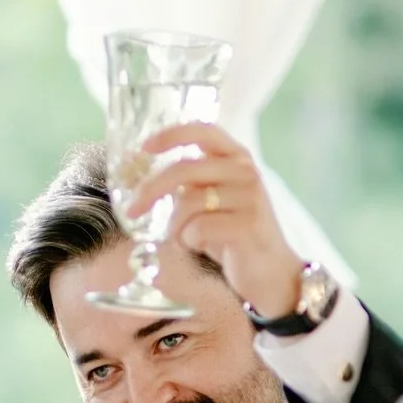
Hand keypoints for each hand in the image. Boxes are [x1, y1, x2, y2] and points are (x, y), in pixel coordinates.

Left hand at [127, 123, 303, 319]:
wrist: (271, 271)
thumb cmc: (232, 234)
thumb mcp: (212, 200)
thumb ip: (190, 183)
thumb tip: (143, 178)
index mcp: (237, 157)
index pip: (203, 131)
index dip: (171, 135)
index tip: (144, 147)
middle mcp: (245, 171)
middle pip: (184, 169)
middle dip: (150, 190)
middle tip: (132, 209)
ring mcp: (249, 196)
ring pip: (187, 203)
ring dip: (176, 226)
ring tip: (187, 238)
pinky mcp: (248, 224)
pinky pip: (197, 228)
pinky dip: (190, 241)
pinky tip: (203, 246)